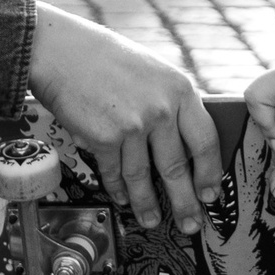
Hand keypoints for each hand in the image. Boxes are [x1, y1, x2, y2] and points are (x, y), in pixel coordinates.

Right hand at [27, 5, 220, 232]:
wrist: (63, 51)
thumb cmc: (107, 59)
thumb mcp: (153, 73)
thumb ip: (171, 104)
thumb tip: (183, 145)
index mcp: (180, 90)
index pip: (206, 140)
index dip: (209, 172)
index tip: (210, 193)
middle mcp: (161, 109)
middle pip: (178, 167)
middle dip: (185, 201)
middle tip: (190, 223)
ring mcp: (133, 124)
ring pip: (144, 176)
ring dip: (147, 204)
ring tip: (152, 220)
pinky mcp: (105, 137)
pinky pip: (115, 173)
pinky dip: (118, 190)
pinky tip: (123, 200)